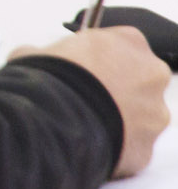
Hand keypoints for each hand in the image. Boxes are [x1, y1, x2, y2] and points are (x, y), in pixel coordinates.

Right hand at [18, 27, 171, 177]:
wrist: (53, 122)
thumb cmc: (46, 80)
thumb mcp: (33, 53)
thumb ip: (48, 54)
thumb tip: (38, 61)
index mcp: (129, 41)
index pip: (120, 43)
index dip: (97, 56)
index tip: (80, 65)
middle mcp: (151, 74)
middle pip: (138, 78)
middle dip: (115, 87)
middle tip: (83, 94)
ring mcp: (155, 114)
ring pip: (140, 115)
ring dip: (117, 117)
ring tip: (83, 122)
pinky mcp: (147, 147)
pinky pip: (131, 145)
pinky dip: (114, 144)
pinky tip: (88, 142)